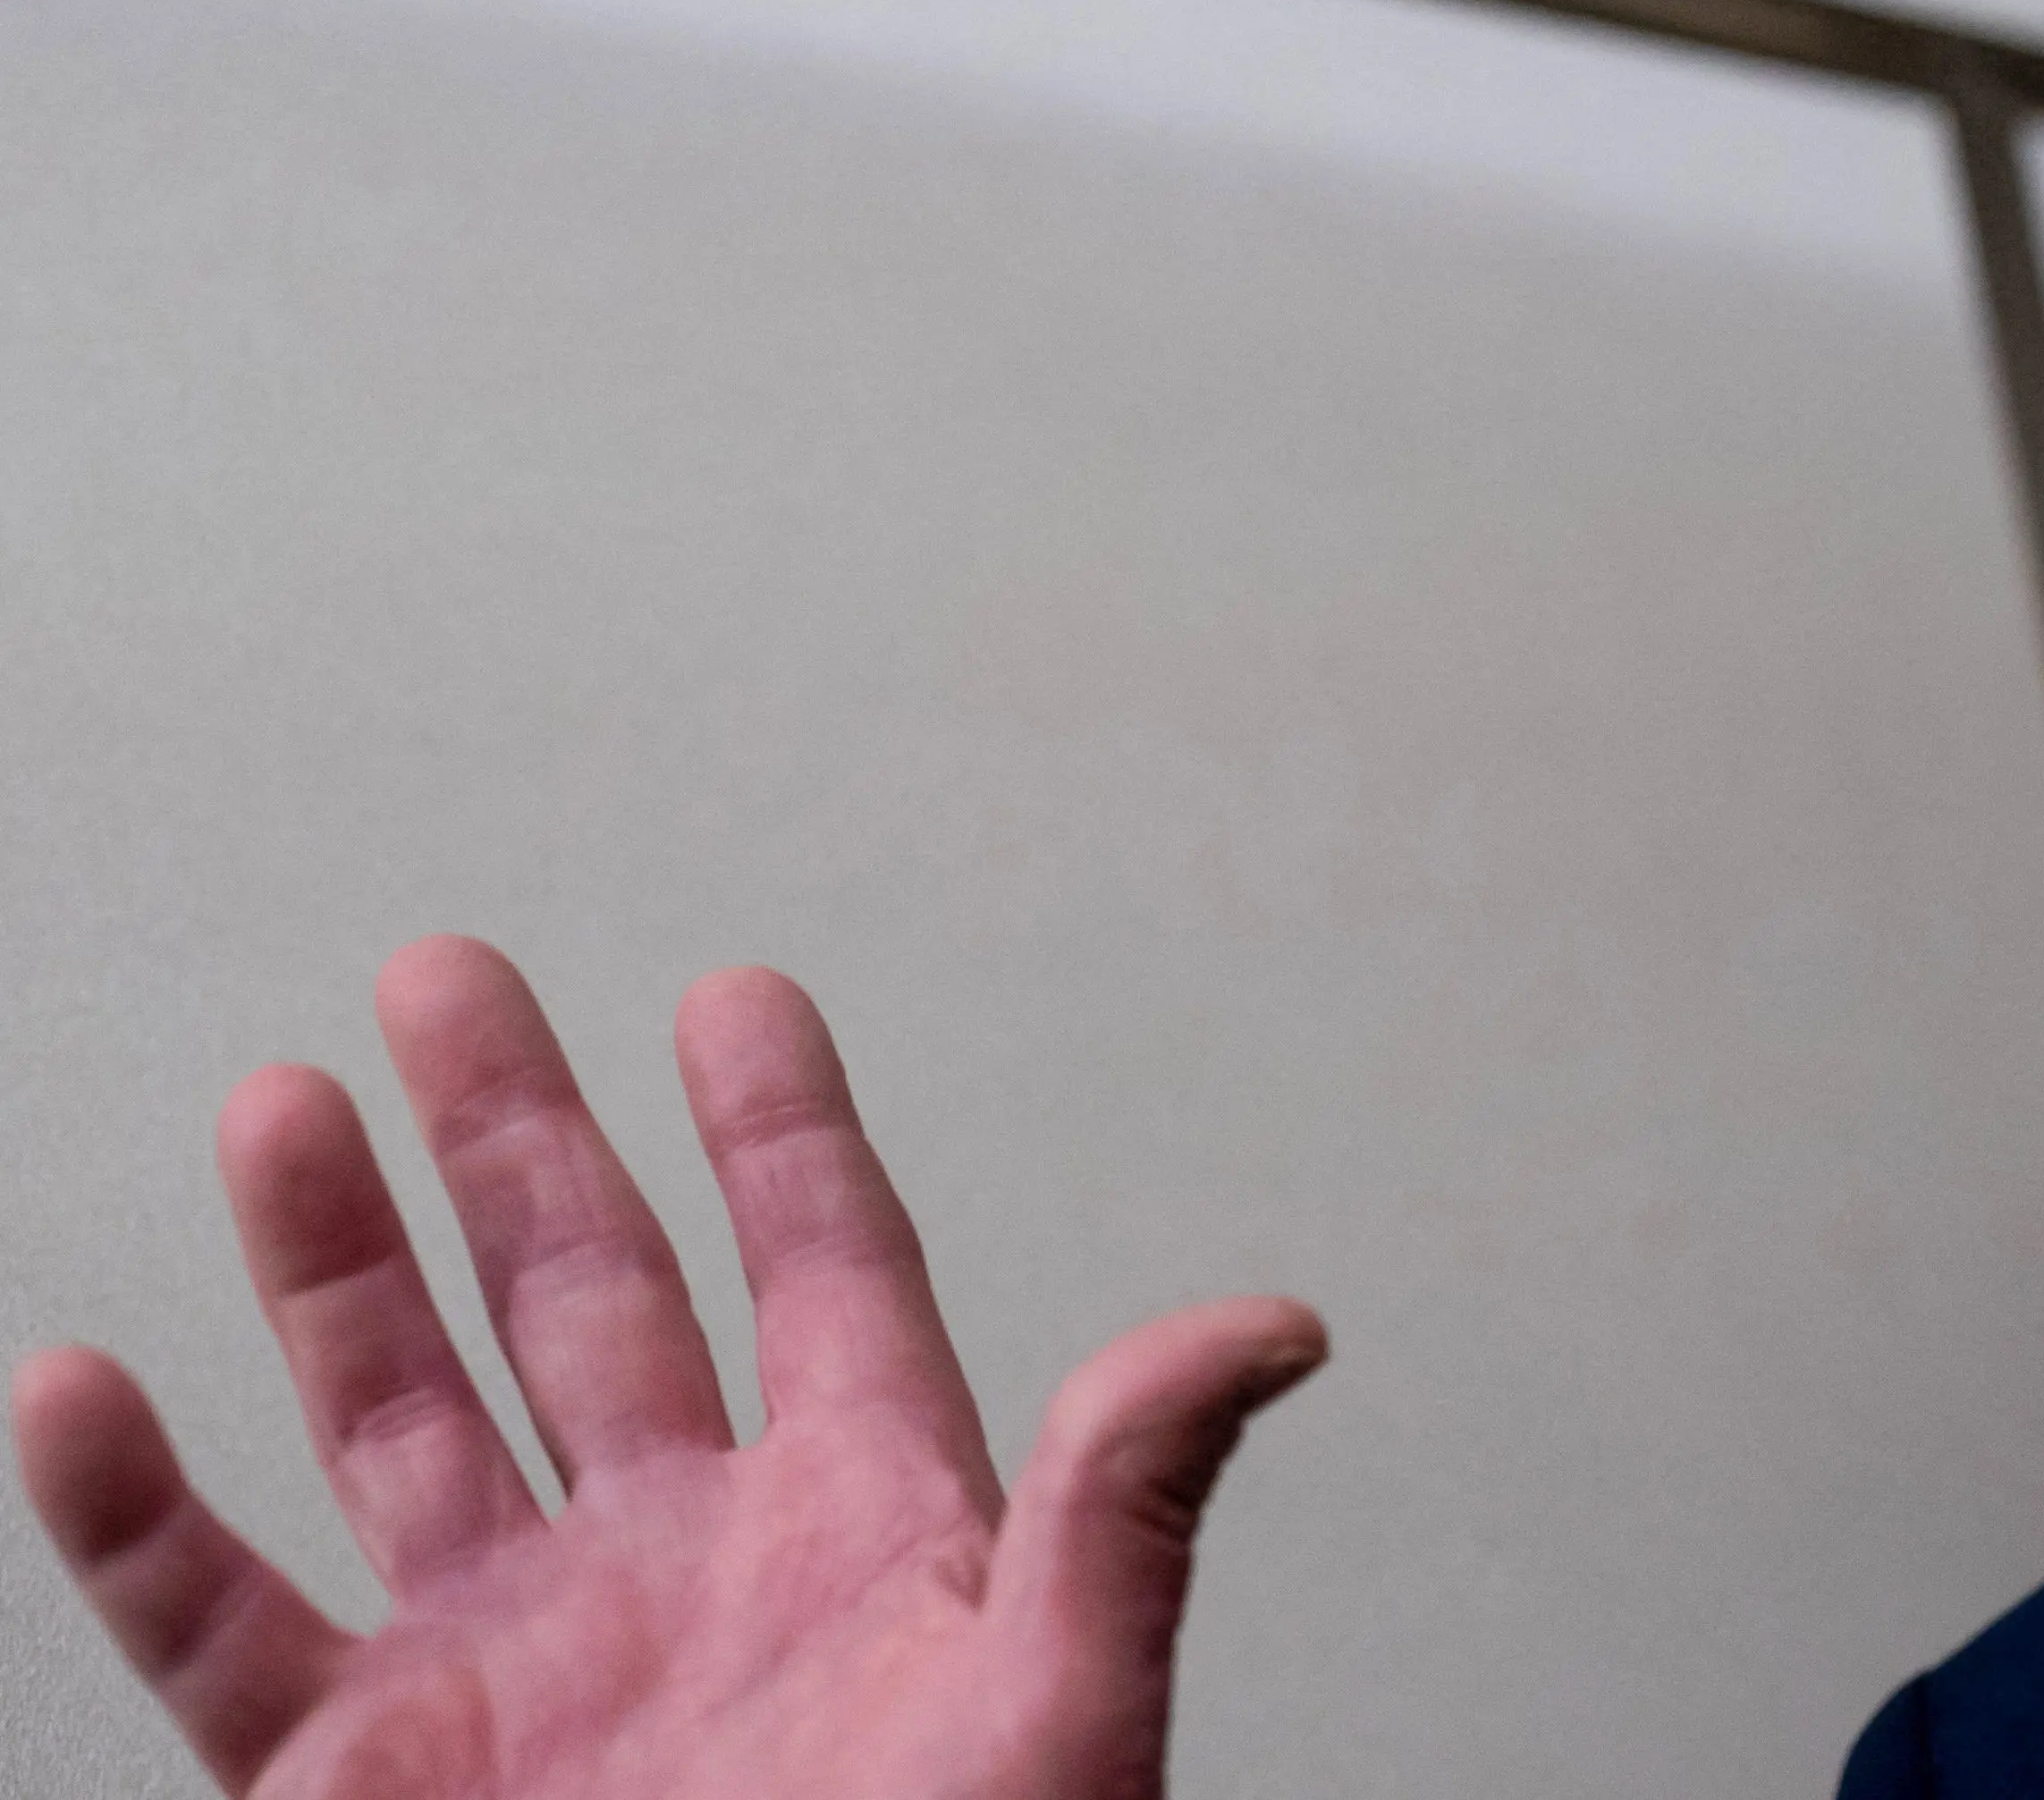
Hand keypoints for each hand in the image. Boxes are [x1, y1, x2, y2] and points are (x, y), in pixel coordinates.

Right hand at [11, 938, 1322, 1796]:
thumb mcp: (1065, 1715)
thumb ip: (1129, 1509)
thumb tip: (1273, 1327)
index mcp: (861, 1538)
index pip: (829, 1277)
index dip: (782, 1136)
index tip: (736, 995)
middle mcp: (676, 1577)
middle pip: (590, 1302)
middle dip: (516, 1137)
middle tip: (449, 975)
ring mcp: (510, 1674)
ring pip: (399, 1419)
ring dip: (335, 1266)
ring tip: (286, 1102)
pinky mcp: (356, 1786)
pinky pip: (213, 1628)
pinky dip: (135, 1513)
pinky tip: (80, 1387)